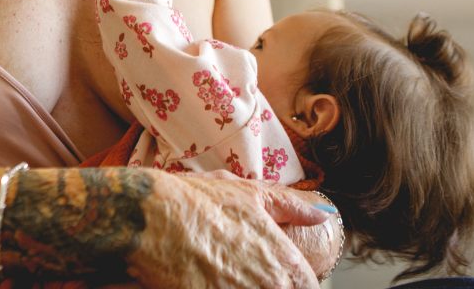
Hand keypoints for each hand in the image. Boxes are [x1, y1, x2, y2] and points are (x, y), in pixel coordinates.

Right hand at [181, 172, 340, 281]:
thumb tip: (321, 214)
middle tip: (240, 269)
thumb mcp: (249, 194)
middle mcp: (269, 288)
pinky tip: (208, 279)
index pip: (308, 288)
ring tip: (223, 272)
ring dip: (242, 286)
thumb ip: (291, 206)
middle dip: (266, 283)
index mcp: (284, 263)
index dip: (294, 281)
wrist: (153, 219)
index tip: (274, 273)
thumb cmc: (199, 202)